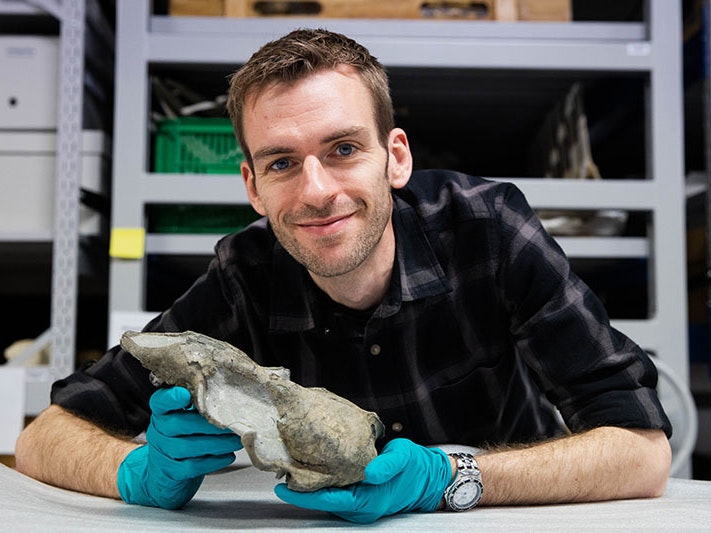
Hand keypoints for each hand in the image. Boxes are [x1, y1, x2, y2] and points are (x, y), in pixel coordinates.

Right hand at [117, 386, 242, 508]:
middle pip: (178, 424)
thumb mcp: (187, 415)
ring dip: (216, 443)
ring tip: (235, 441)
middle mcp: (158, 430)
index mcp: (162, 411)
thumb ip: (199, 404)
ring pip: (186, 447)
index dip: (172, 398)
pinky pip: (191, 466)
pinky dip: (212, 461)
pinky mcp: (170, 472)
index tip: (185, 395)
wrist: (166, 470)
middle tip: (231, 424)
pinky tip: (227, 456)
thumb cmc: (184, 435)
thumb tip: (228, 397)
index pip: (161, 401)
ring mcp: (161, 452)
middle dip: (208, 425)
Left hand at [274, 438, 451, 523]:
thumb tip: (369, 472)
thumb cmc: (416, 468)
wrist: (430, 478)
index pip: (328, 500)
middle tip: (281, 469)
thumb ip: (387, 465)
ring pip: (327, 497)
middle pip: (322, 500)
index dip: (303, 495)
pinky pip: (335, 493)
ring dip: (310, 485)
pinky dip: (322, 483)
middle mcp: (360, 508)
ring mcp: (358, 506)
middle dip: (301, 488)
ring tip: (291, 466)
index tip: (283, 486)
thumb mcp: (403, 458)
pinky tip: (313, 467)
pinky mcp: (358, 499)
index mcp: (367, 501)